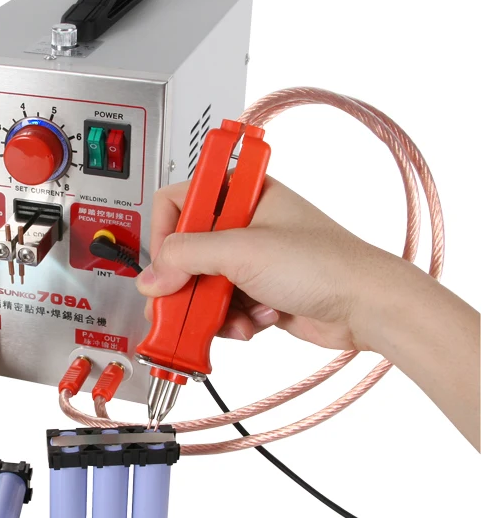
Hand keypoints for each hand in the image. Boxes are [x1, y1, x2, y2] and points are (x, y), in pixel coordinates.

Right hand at [136, 176, 398, 350]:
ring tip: (227, 319)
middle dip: (183, 283)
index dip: (165, 232)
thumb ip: (186, 257)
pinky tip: (252, 323)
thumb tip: (151, 276)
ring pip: (201, 284)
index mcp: (241, 194)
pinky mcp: (257, 291)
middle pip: (185, 251)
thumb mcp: (243, 251)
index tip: (165, 263)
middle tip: (176, 303)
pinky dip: (231, 321)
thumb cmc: (325, 264)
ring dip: (210, 307)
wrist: (367, 307)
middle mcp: (243, 224)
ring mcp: (250, 260)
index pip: (179, 201)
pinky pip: (222, 307)